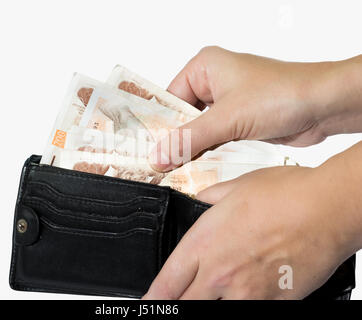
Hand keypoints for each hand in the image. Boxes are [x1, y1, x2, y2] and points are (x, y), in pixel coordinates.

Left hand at [143, 162, 358, 298]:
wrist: (328, 207)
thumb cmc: (286, 194)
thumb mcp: (235, 187)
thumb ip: (209, 199)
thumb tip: (200, 202)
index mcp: (204, 243)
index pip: (166, 282)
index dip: (153, 297)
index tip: (148, 302)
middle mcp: (221, 273)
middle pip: (184, 304)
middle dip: (176, 305)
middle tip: (173, 302)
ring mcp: (248, 292)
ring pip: (214, 312)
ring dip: (210, 304)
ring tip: (214, 294)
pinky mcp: (274, 303)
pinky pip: (250, 313)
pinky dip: (241, 305)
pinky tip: (245, 294)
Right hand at [149, 46, 361, 171]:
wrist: (323, 106)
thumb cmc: (282, 94)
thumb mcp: (227, 118)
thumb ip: (190, 139)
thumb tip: (158, 156)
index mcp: (204, 67)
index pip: (168, 99)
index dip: (158, 126)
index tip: (145, 150)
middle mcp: (213, 83)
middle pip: (181, 116)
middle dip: (174, 140)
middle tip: (158, 164)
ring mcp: (226, 104)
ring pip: (197, 130)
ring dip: (190, 149)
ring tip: (173, 169)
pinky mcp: (238, 121)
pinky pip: (213, 139)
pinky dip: (206, 153)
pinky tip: (196, 168)